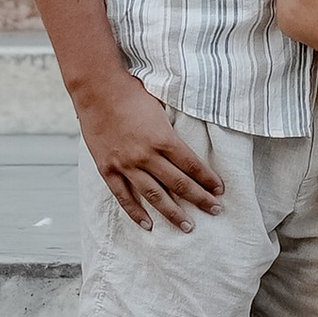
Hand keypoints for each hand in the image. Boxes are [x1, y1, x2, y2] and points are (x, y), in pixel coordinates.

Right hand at [74, 69, 221, 230]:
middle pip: (178, 183)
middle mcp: (146, 155)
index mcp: (163, 138)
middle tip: (215, 211)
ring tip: (188, 227)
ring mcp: (126, 164)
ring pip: (154, 195)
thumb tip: (192, 134)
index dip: (207, 179)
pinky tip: (148, 225)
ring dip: (172, 213)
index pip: (192, 165)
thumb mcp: (162, 105)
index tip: (220, 190)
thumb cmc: (132, 92)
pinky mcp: (107, 169)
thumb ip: (174, 125)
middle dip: (199, 199)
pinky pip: (123, 196)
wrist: (97, 90)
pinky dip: (136, 212)